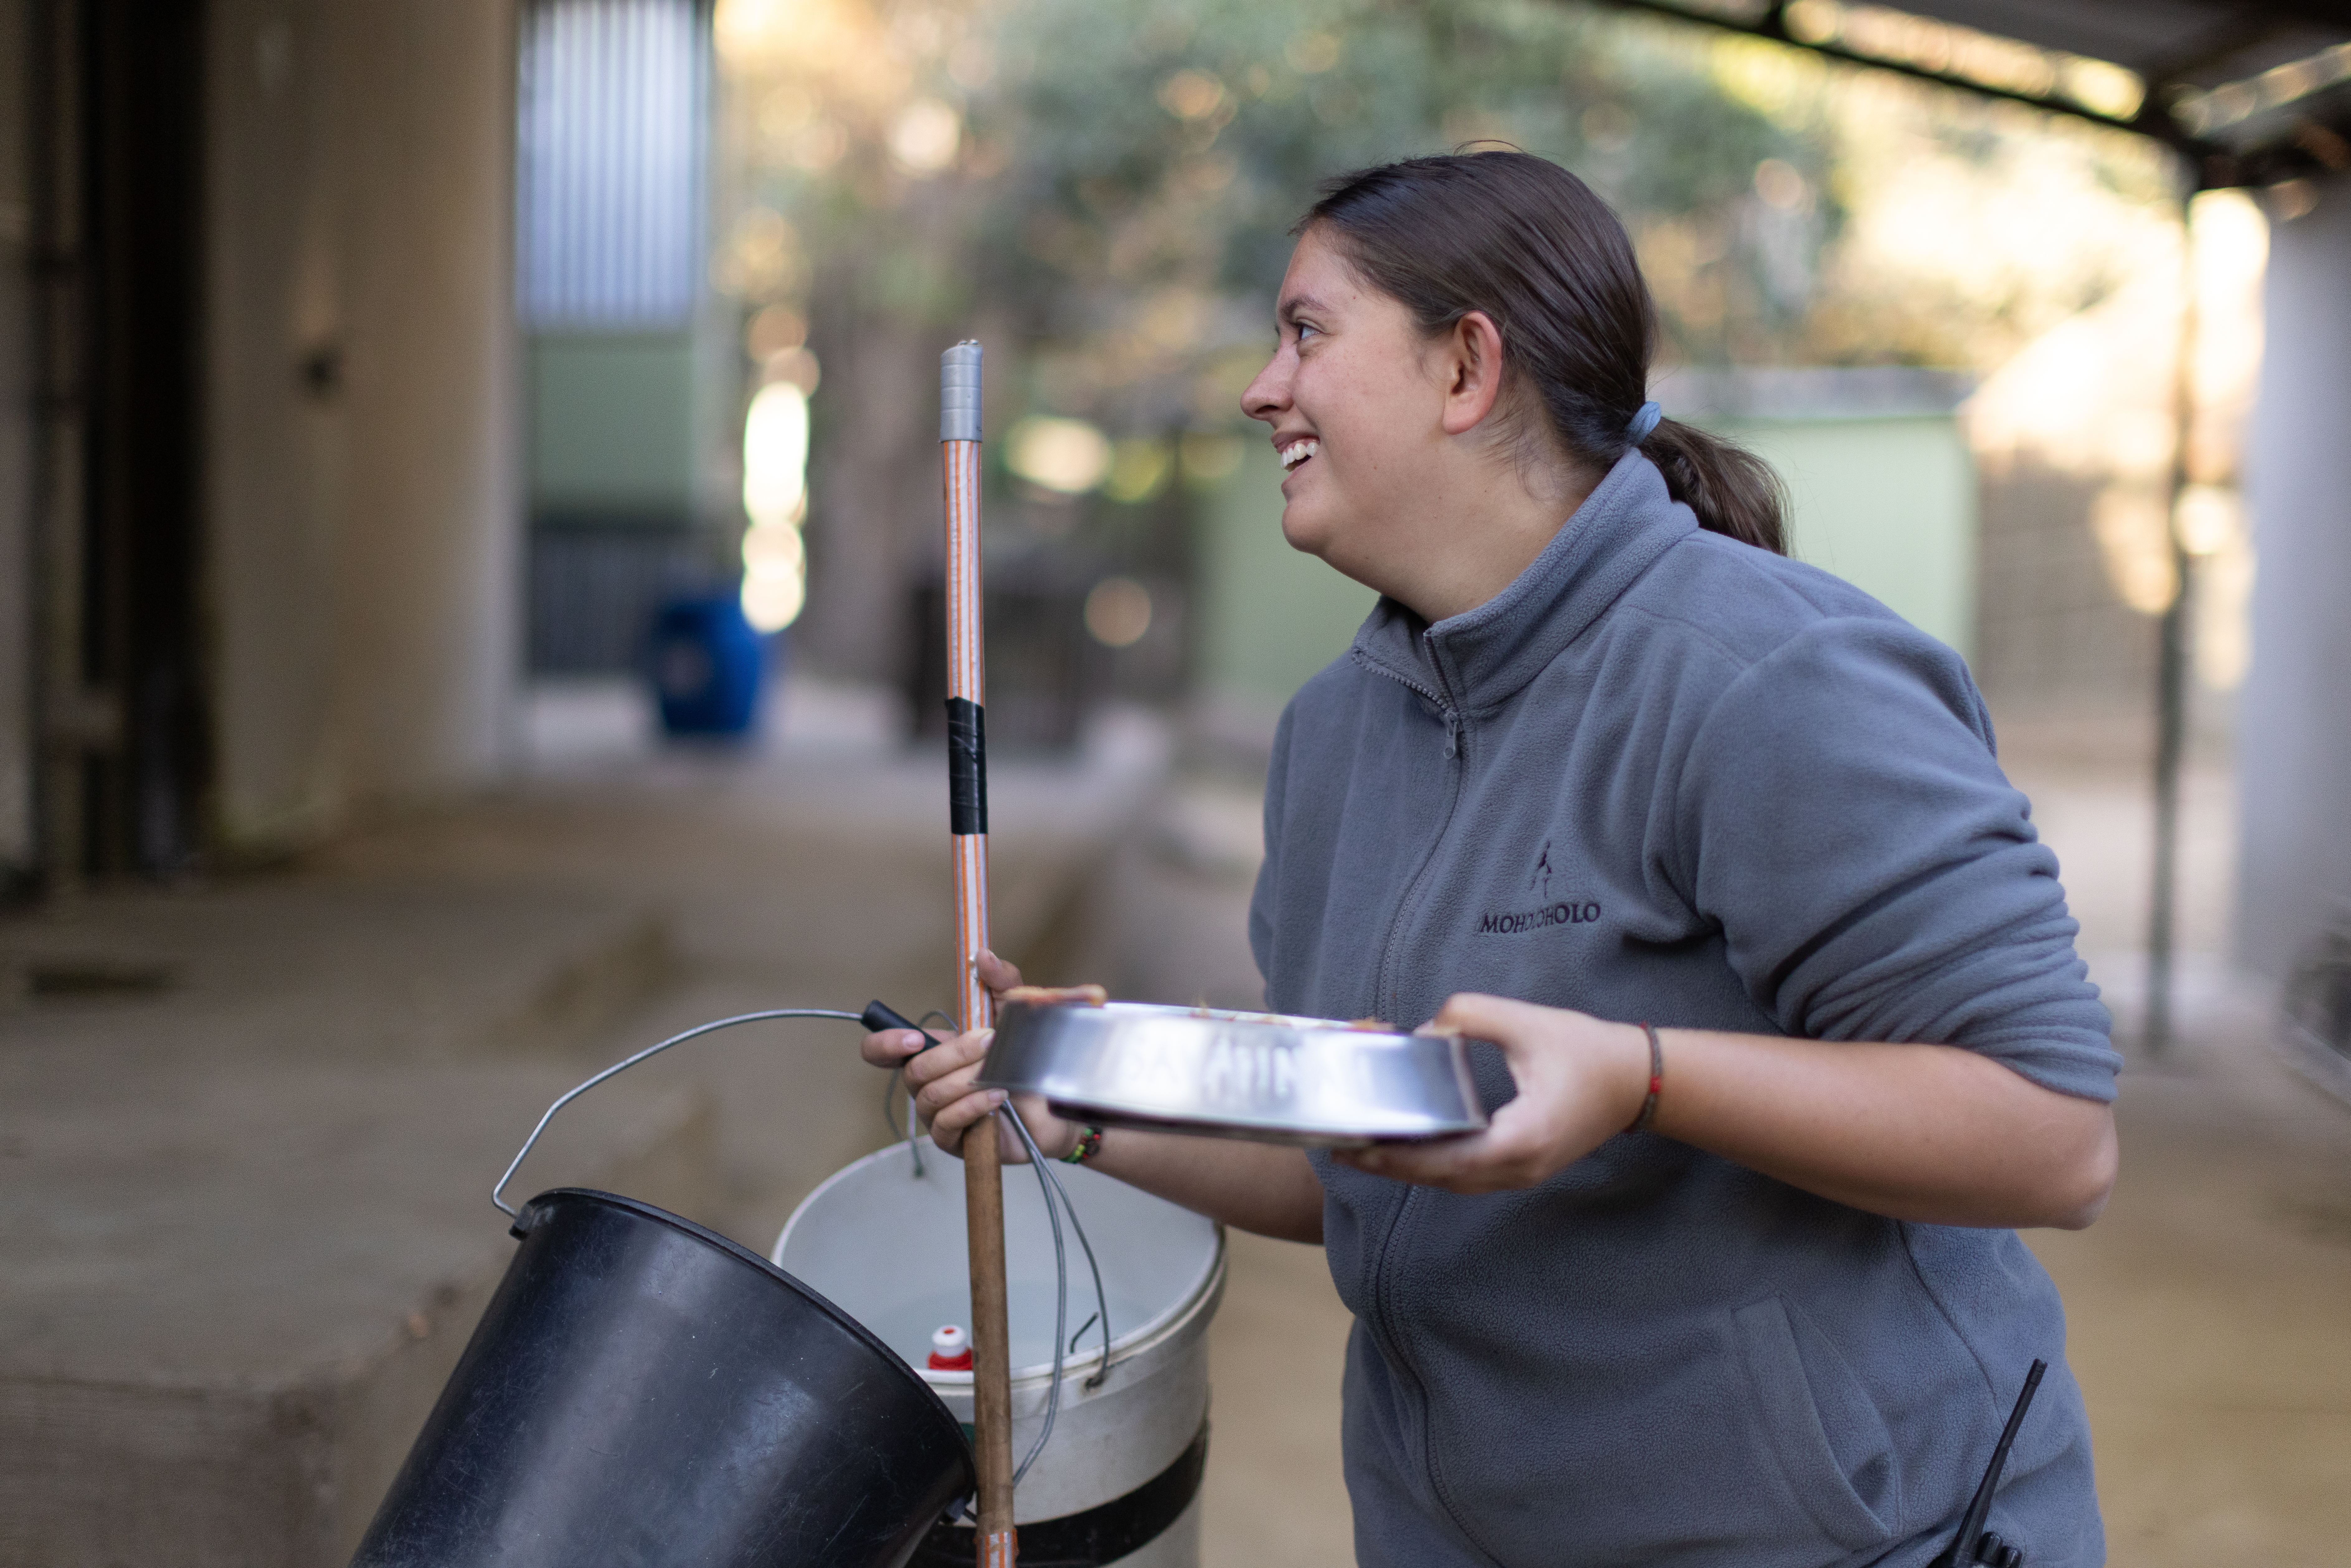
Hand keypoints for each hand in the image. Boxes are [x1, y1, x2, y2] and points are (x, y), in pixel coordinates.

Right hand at [856, 949, 1081, 1162]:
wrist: (1056, 1109)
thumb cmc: (1029, 1061)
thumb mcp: (1017, 1014)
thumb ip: (1000, 983)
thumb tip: (981, 956)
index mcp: (933, 1053)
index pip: (883, 1052)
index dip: (883, 1044)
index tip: (911, 1038)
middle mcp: (928, 1084)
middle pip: (915, 1070)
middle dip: (954, 1053)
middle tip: (990, 1043)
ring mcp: (938, 1114)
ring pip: (930, 1096)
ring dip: (966, 1080)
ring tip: (998, 1073)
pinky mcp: (953, 1141)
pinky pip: (947, 1123)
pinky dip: (972, 1106)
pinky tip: (996, 1097)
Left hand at [1334, 993, 1649, 1193]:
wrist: (1638, 1080)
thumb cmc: (1587, 1051)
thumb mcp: (1525, 1022)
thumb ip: (1468, 1016)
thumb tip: (1424, 1032)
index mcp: (1520, 1138)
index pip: (1445, 1158)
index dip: (1397, 1157)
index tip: (1357, 1146)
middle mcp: (1520, 1168)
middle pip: (1442, 1178)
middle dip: (1392, 1166)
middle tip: (1344, 1149)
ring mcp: (1524, 1174)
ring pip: (1454, 1182)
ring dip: (1411, 1169)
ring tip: (1367, 1150)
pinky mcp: (1525, 1167)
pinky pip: (1470, 1175)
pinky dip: (1436, 1166)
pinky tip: (1412, 1148)